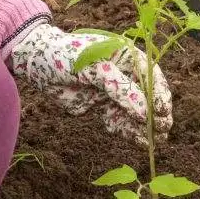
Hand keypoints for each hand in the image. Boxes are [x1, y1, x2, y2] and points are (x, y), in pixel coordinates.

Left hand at [12, 24, 171, 143]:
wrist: (37, 64)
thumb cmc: (66, 56)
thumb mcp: (95, 68)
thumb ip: (120, 89)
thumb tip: (145, 113)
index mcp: (127, 56)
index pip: (151, 76)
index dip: (159, 94)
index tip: (162, 112)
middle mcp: (124, 74)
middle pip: (147, 97)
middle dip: (155, 114)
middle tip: (162, 131)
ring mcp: (115, 92)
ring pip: (135, 112)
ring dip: (144, 127)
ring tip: (154, 142)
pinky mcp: (105, 106)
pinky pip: (121, 121)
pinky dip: (129, 131)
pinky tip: (139, 141)